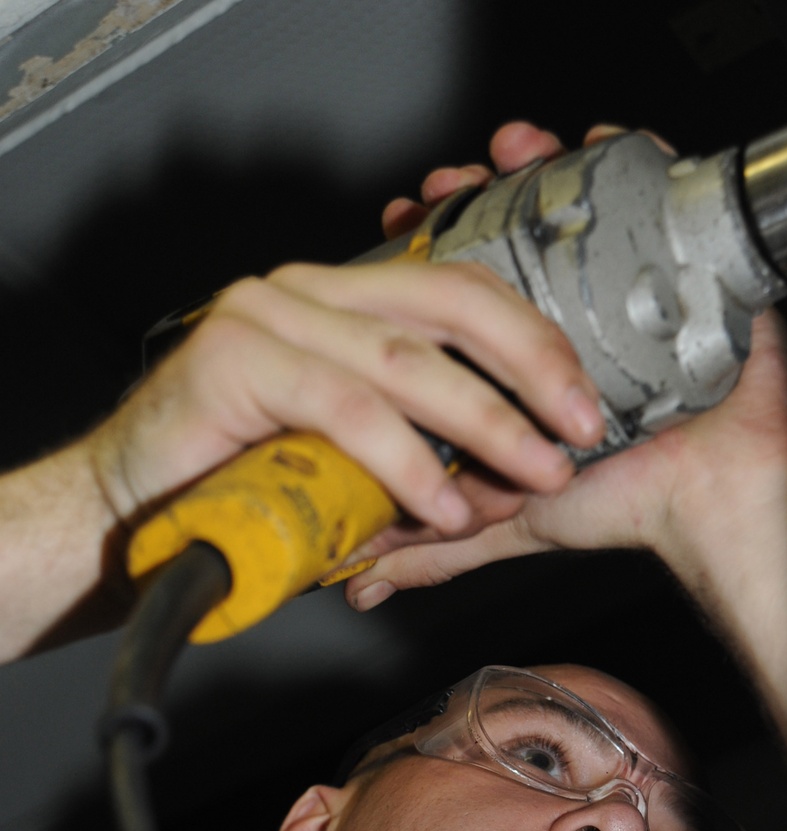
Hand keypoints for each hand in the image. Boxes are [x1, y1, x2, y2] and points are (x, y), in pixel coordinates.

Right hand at [84, 247, 605, 541]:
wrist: (133, 512)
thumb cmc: (243, 488)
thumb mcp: (354, 467)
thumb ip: (423, 460)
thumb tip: (509, 485)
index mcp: (345, 303)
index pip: (463, 296)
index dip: (535, 344)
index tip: (585, 403)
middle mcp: (310, 293)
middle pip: (451, 306)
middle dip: (532, 369)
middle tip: (580, 429)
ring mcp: (270, 316)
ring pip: (405, 359)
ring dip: (483, 424)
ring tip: (530, 475)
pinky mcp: (236, 358)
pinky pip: (345, 407)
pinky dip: (403, 462)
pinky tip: (439, 507)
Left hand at [346, 122, 786, 615]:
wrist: (712, 494)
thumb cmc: (626, 501)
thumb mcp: (506, 520)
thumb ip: (434, 548)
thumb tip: (360, 581)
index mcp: (523, 353)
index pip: (465, 277)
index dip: (428, 241)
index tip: (395, 225)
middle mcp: (571, 308)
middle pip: (515, 220)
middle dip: (475, 189)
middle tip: (446, 183)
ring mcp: (627, 279)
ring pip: (575, 196)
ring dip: (537, 161)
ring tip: (508, 151)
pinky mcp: (683, 261)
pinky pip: (657, 189)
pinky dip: (627, 155)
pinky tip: (596, 141)